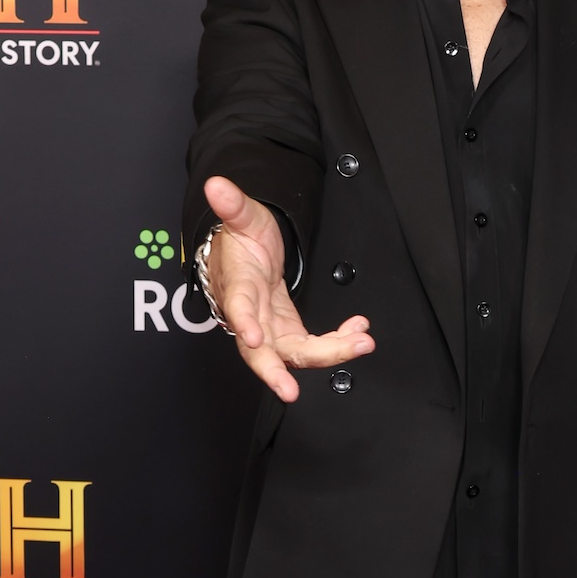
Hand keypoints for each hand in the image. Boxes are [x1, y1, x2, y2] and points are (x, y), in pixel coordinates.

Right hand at [203, 175, 374, 402]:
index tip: (255, 338)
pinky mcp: (287, 332)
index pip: (238, 307)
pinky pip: (312, 346)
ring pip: (294, 354)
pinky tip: (358, 332)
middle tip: (291, 391)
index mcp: (237, 286)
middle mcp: (251, 316)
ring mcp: (270, 328)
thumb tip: (216, 186)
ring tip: (361, 343)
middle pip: (261, 351)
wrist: (245, 256)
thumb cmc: (242, 241)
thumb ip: (233, 205)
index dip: (244, 323)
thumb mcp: (242, 217)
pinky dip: (337, 342)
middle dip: (276, 372)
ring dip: (328, 354)